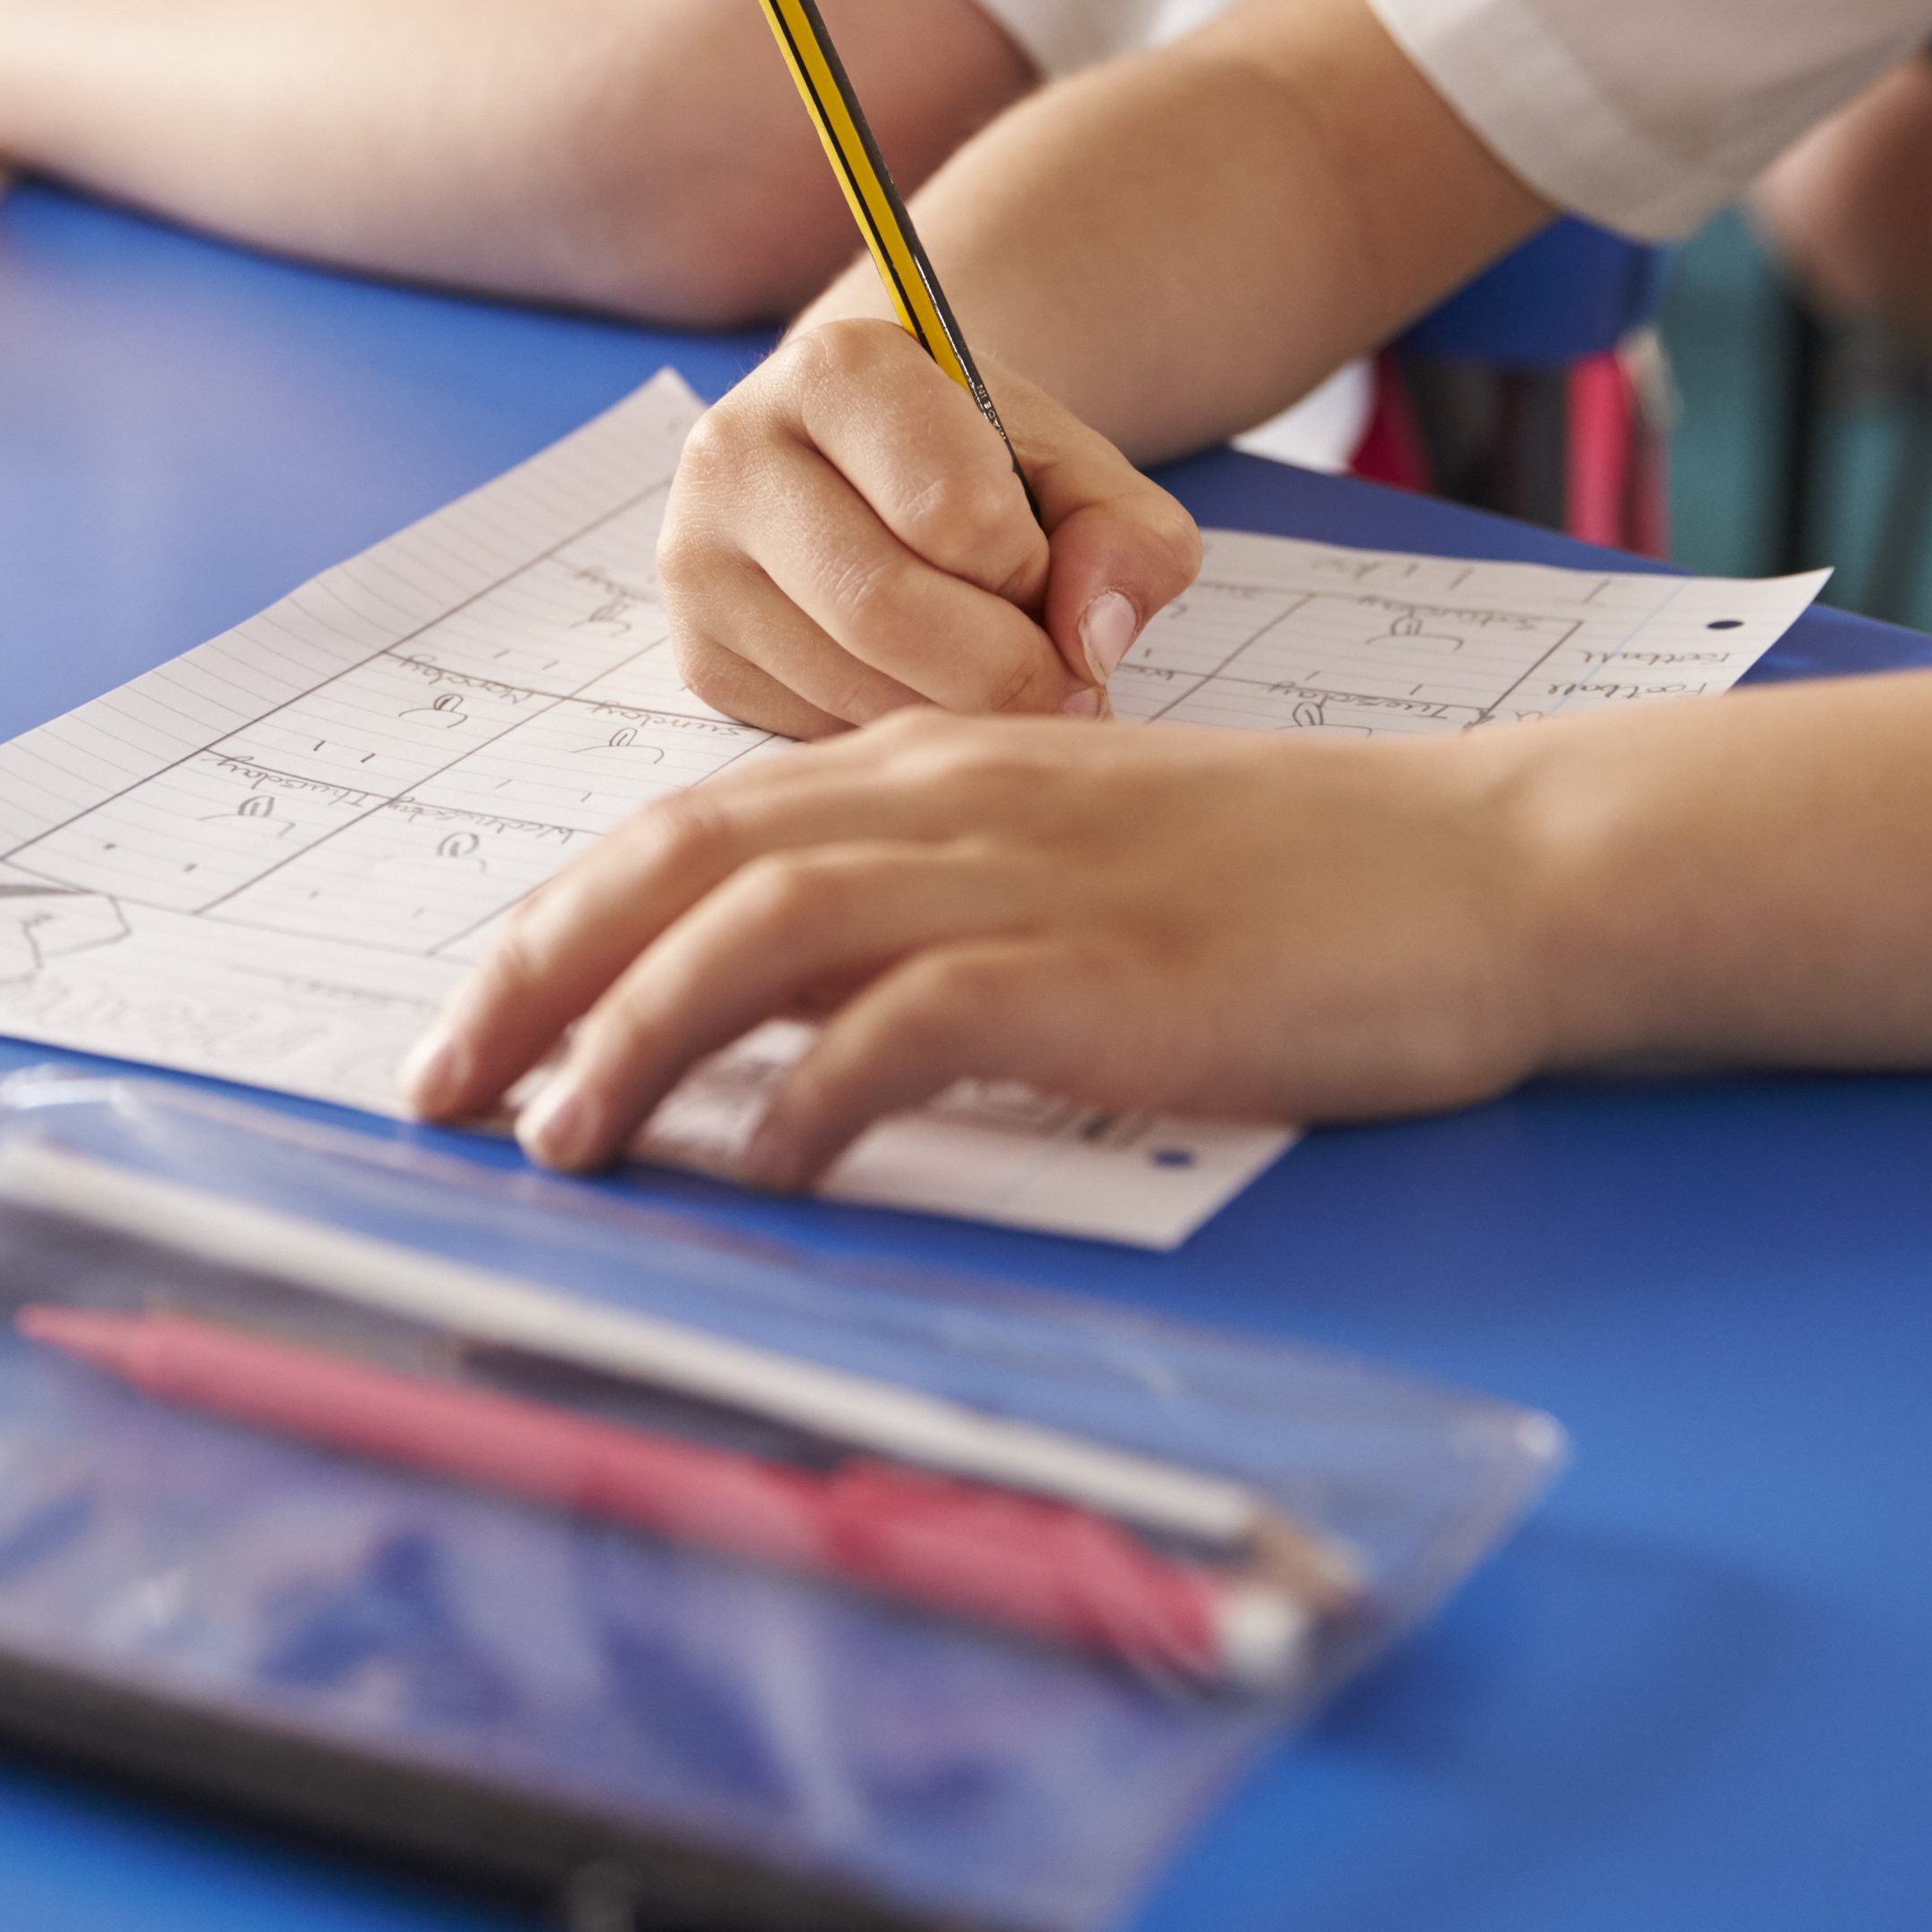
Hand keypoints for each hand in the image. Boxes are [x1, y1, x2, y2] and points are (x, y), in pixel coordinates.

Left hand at [395, 711, 1552, 1187]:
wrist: (1494, 863)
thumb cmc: (1296, 881)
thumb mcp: (1075, 852)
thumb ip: (928, 899)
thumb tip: (775, 1017)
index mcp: (933, 762)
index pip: (688, 825)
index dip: (555, 921)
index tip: (471, 1021)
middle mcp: (952, 797)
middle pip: (676, 862)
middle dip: (531, 974)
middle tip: (437, 1086)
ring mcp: (1028, 877)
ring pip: (759, 930)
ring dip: (633, 1037)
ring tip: (559, 1145)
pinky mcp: (1106, 970)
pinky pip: (914, 1021)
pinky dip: (816, 1095)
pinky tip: (769, 1169)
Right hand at [660, 319, 1205, 735]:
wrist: (875, 464)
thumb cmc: (982, 465)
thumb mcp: (1079, 470)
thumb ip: (1128, 535)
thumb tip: (1093, 640)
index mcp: (835, 369)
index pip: (954, 515)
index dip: (1031, 570)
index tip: (1044, 571)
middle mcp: (734, 452)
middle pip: (886, 611)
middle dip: (1003, 672)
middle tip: (1064, 686)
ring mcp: (696, 558)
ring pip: (849, 689)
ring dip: (955, 715)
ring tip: (996, 679)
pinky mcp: (696, 652)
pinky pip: (813, 736)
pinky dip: (894, 735)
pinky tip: (922, 689)